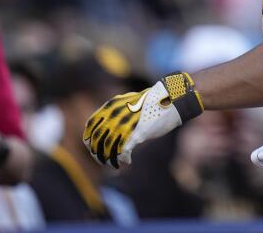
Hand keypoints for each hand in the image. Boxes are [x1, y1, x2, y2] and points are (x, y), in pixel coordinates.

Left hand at [83, 71, 202, 168]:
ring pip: (108, 148)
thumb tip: (109, 126)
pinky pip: (123, 151)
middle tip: (103, 160)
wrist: (173, 99)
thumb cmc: (153, 102)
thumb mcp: (130, 102)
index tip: (93, 148)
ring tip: (115, 164)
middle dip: (97, 154)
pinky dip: (123, 159)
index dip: (89, 140)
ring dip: (109, 159)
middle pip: (97, 140)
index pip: (90, 126)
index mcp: (112, 106)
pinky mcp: (138, 133)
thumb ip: (118, 112)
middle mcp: (116, 115)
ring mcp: (126, 124)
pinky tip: (128, 161)